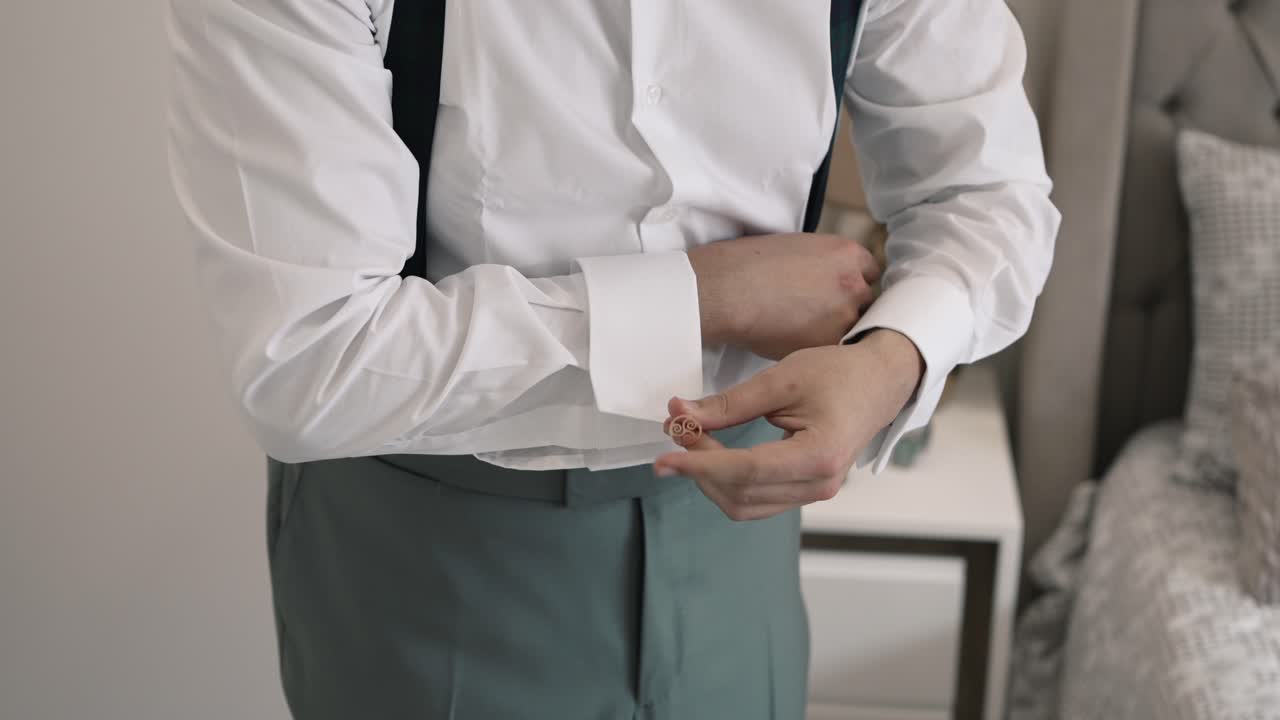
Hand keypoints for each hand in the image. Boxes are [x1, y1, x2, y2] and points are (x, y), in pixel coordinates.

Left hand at [654, 330, 924, 520]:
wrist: (880, 382)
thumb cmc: (838, 373)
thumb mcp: (781, 378)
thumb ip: (729, 404)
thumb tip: (681, 415)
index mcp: (818, 456)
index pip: (744, 471)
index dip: (698, 465)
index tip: (663, 457)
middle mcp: (819, 485)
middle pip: (739, 493)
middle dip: (698, 465)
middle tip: (677, 426)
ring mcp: (814, 493)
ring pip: (743, 504)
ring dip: (708, 476)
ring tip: (690, 438)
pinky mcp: (806, 491)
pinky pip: (756, 500)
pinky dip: (726, 481)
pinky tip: (711, 454)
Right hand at [688, 233, 880, 359]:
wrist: (729, 291)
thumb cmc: (749, 265)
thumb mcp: (797, 247)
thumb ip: (823, 264)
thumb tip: (825, 280)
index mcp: (848, 253)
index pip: (869, 272)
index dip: (851, 283)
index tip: (837, 293)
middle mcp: (854, 283)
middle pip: (865, 301)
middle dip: (846, 308)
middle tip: (820, 315)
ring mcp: (845, 315)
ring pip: (851, 328)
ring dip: (834, 331)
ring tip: (803, 331)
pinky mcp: (829, 343)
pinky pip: (832, 350)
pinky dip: (819, 349)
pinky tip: (795, 341)